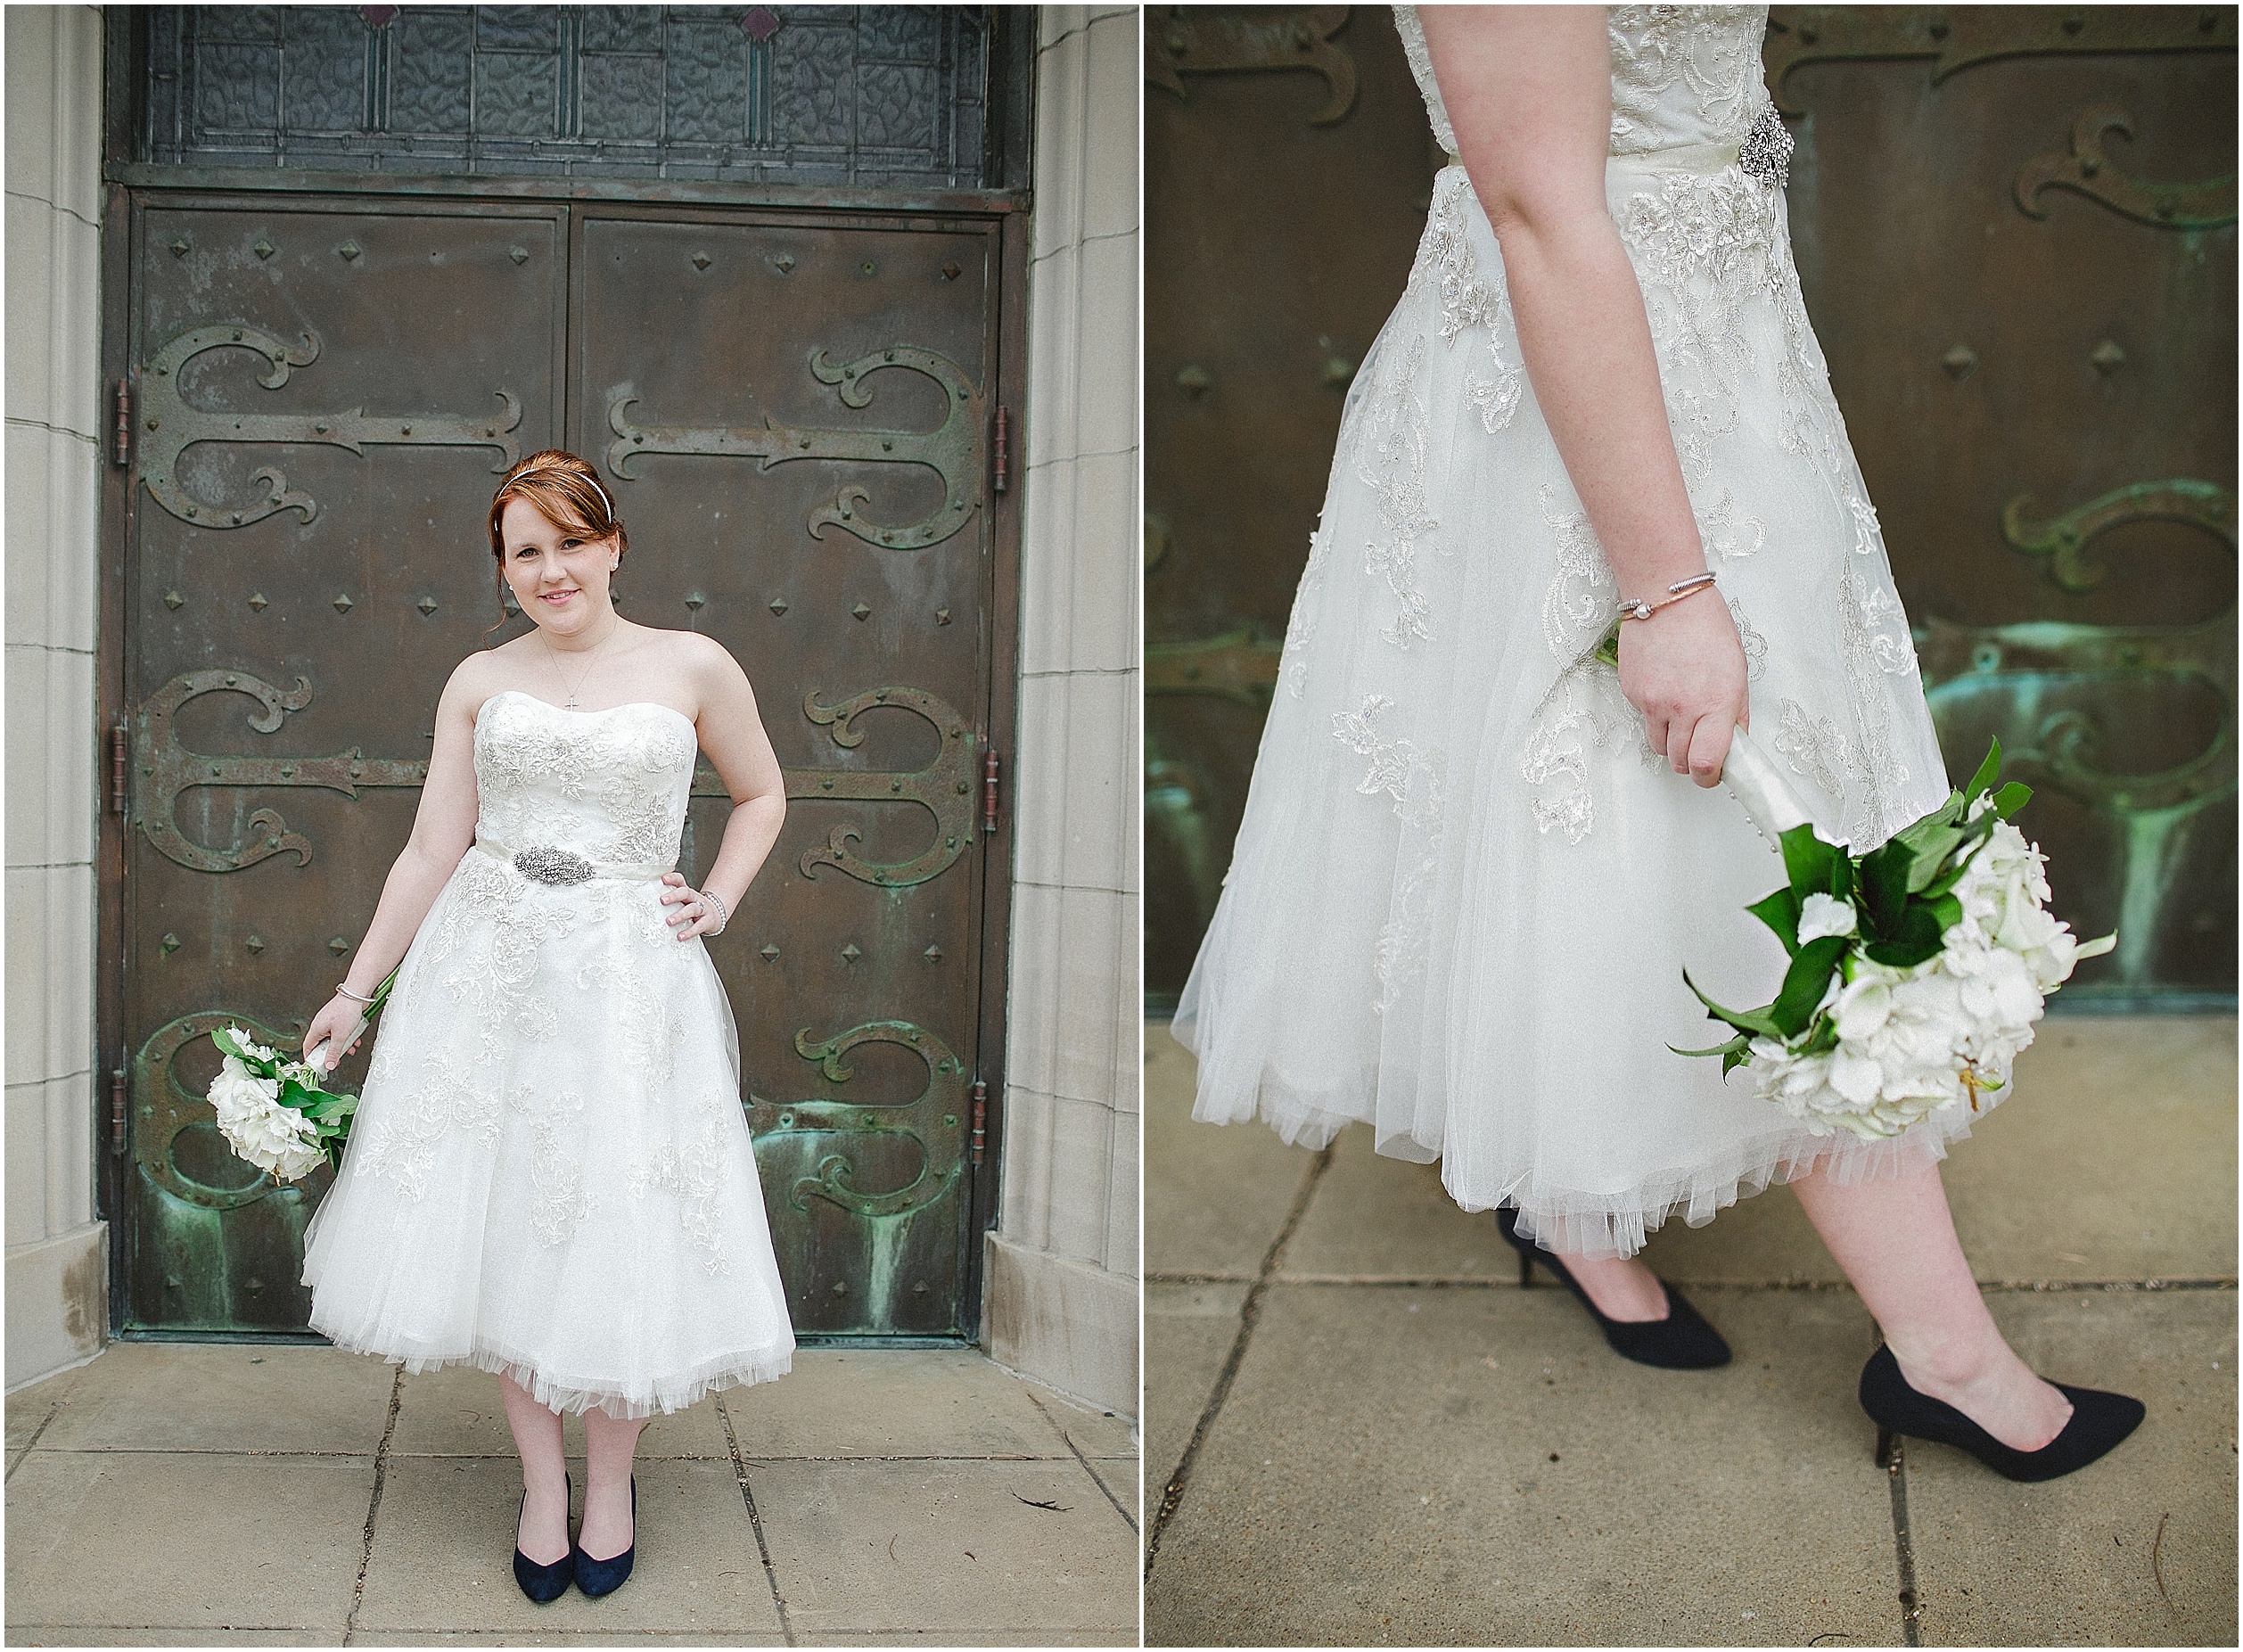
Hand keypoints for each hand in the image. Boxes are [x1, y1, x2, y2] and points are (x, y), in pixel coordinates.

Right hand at [302, 994, 368, 1070]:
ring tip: (350, 1048)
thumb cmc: (346, 1010)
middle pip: (322, 1044)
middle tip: (338, 1058)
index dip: (312, 1058)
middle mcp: (320, 1025)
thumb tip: (329, 1064)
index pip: (308, 1048)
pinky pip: (340, 1031)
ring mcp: (329, 1021)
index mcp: (316, 1029)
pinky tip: (355, 1039)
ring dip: (342, 1045)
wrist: (357, 995)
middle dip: (332, 1052)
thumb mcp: (341, 1036)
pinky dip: (347, 1036)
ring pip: (333, 1038)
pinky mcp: (338, 1019)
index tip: (319, 1066)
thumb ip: (335, 1052)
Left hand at [657, 871, 725, 939]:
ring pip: (692, 909)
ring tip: (669, 921)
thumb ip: (668, 901)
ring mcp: (703, 909)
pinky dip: (689, 931)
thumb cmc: (692, 908)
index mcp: (686, 891)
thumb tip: (644, 902)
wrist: (714, 915)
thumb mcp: (682, 901)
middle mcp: (694, 898)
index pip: (680, 880)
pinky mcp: (708, 921)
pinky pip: (699, 926)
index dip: (672, 878)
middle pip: (685, 892)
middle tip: (662, 900)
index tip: (663, 879)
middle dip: (674, 896)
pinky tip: (680, 936)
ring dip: (680, 915)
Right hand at [1616, 588, 1749, 786]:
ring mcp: (1652, 703)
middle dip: (1690, 761)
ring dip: (1671, 740)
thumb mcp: (1737, 671)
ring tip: (1681, 715)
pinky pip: (1644, 719)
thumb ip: (1736, 712)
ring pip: (1658, 746)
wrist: (1667, 598)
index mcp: (1716, 704)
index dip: (1709, 777)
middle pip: (1678, 762)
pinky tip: (1664, 687)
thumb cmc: (1706, 627)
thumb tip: (1734, 741)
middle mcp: (1682, 709)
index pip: (1706, 764)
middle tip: (1700, 745)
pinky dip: (1654, 713)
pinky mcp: (1631, 694)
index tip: (1713, 773)